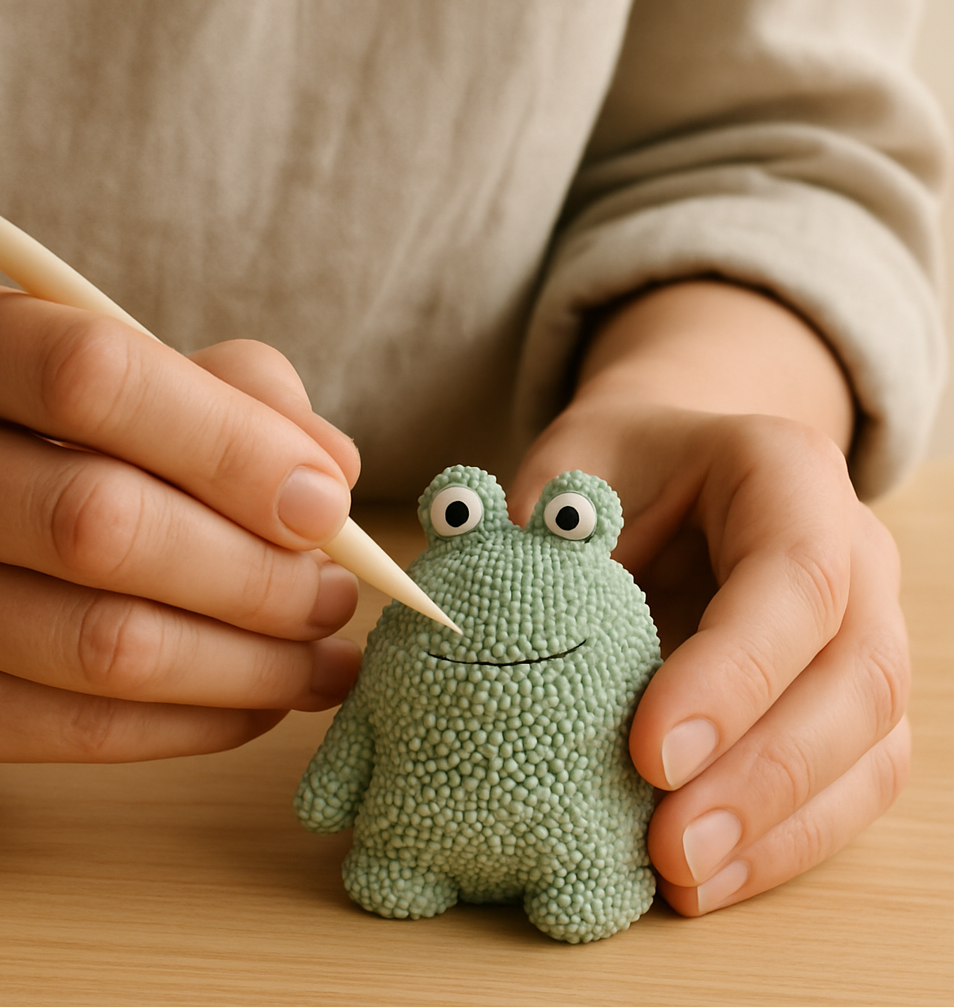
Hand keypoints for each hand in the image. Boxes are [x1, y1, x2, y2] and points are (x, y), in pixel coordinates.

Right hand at [0, 283, 361, 785]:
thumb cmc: (67, 443)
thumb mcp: (140, 381)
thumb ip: (237, 396)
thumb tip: (330, 472)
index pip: (92, 376)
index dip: (230, 445)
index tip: (326, 504)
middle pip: (97, 522)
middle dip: (255, 576)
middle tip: (336, 597)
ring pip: (100, 644)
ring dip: (248, 664)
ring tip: (321, 658)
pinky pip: (77, 730)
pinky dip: (198, 724)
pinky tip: (259, 700)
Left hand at [507, 282, 909, 914]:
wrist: (684, 471)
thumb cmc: (625, 467)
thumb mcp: (576, 463)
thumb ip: (541, 528)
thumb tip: (476, 633)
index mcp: (787, 475)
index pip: (792, 579)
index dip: (733, 673)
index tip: (648, 751)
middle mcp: (851, 553)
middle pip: (853, 677)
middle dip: (762, 776)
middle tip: (669, 848)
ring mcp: (866, 627)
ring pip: (868, 744)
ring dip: (777, 828)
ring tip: (683, 880)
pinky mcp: (853, 698)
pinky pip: (852, 782)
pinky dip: (784, 842)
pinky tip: (710, 878)